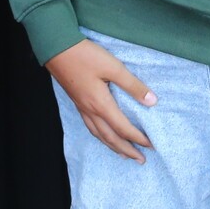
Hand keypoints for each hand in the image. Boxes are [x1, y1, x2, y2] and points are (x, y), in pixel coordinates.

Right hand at [45, 39, 156, 161]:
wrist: (57, 49)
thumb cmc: (85, 56)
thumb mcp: (113, 66)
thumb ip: (132, 85)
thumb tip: (152, 101)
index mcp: (101, 105)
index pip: (123, 128)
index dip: (138, 138)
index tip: (152, 145)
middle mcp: (91, 111)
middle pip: (111, 138)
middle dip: (127, 150)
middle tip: (141, 160)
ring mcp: (82, 108)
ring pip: (99, 135)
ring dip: (113, 147)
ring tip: (124, 155)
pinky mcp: (78, 103)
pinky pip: (91, 128)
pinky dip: (101, 137)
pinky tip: (103, 135)